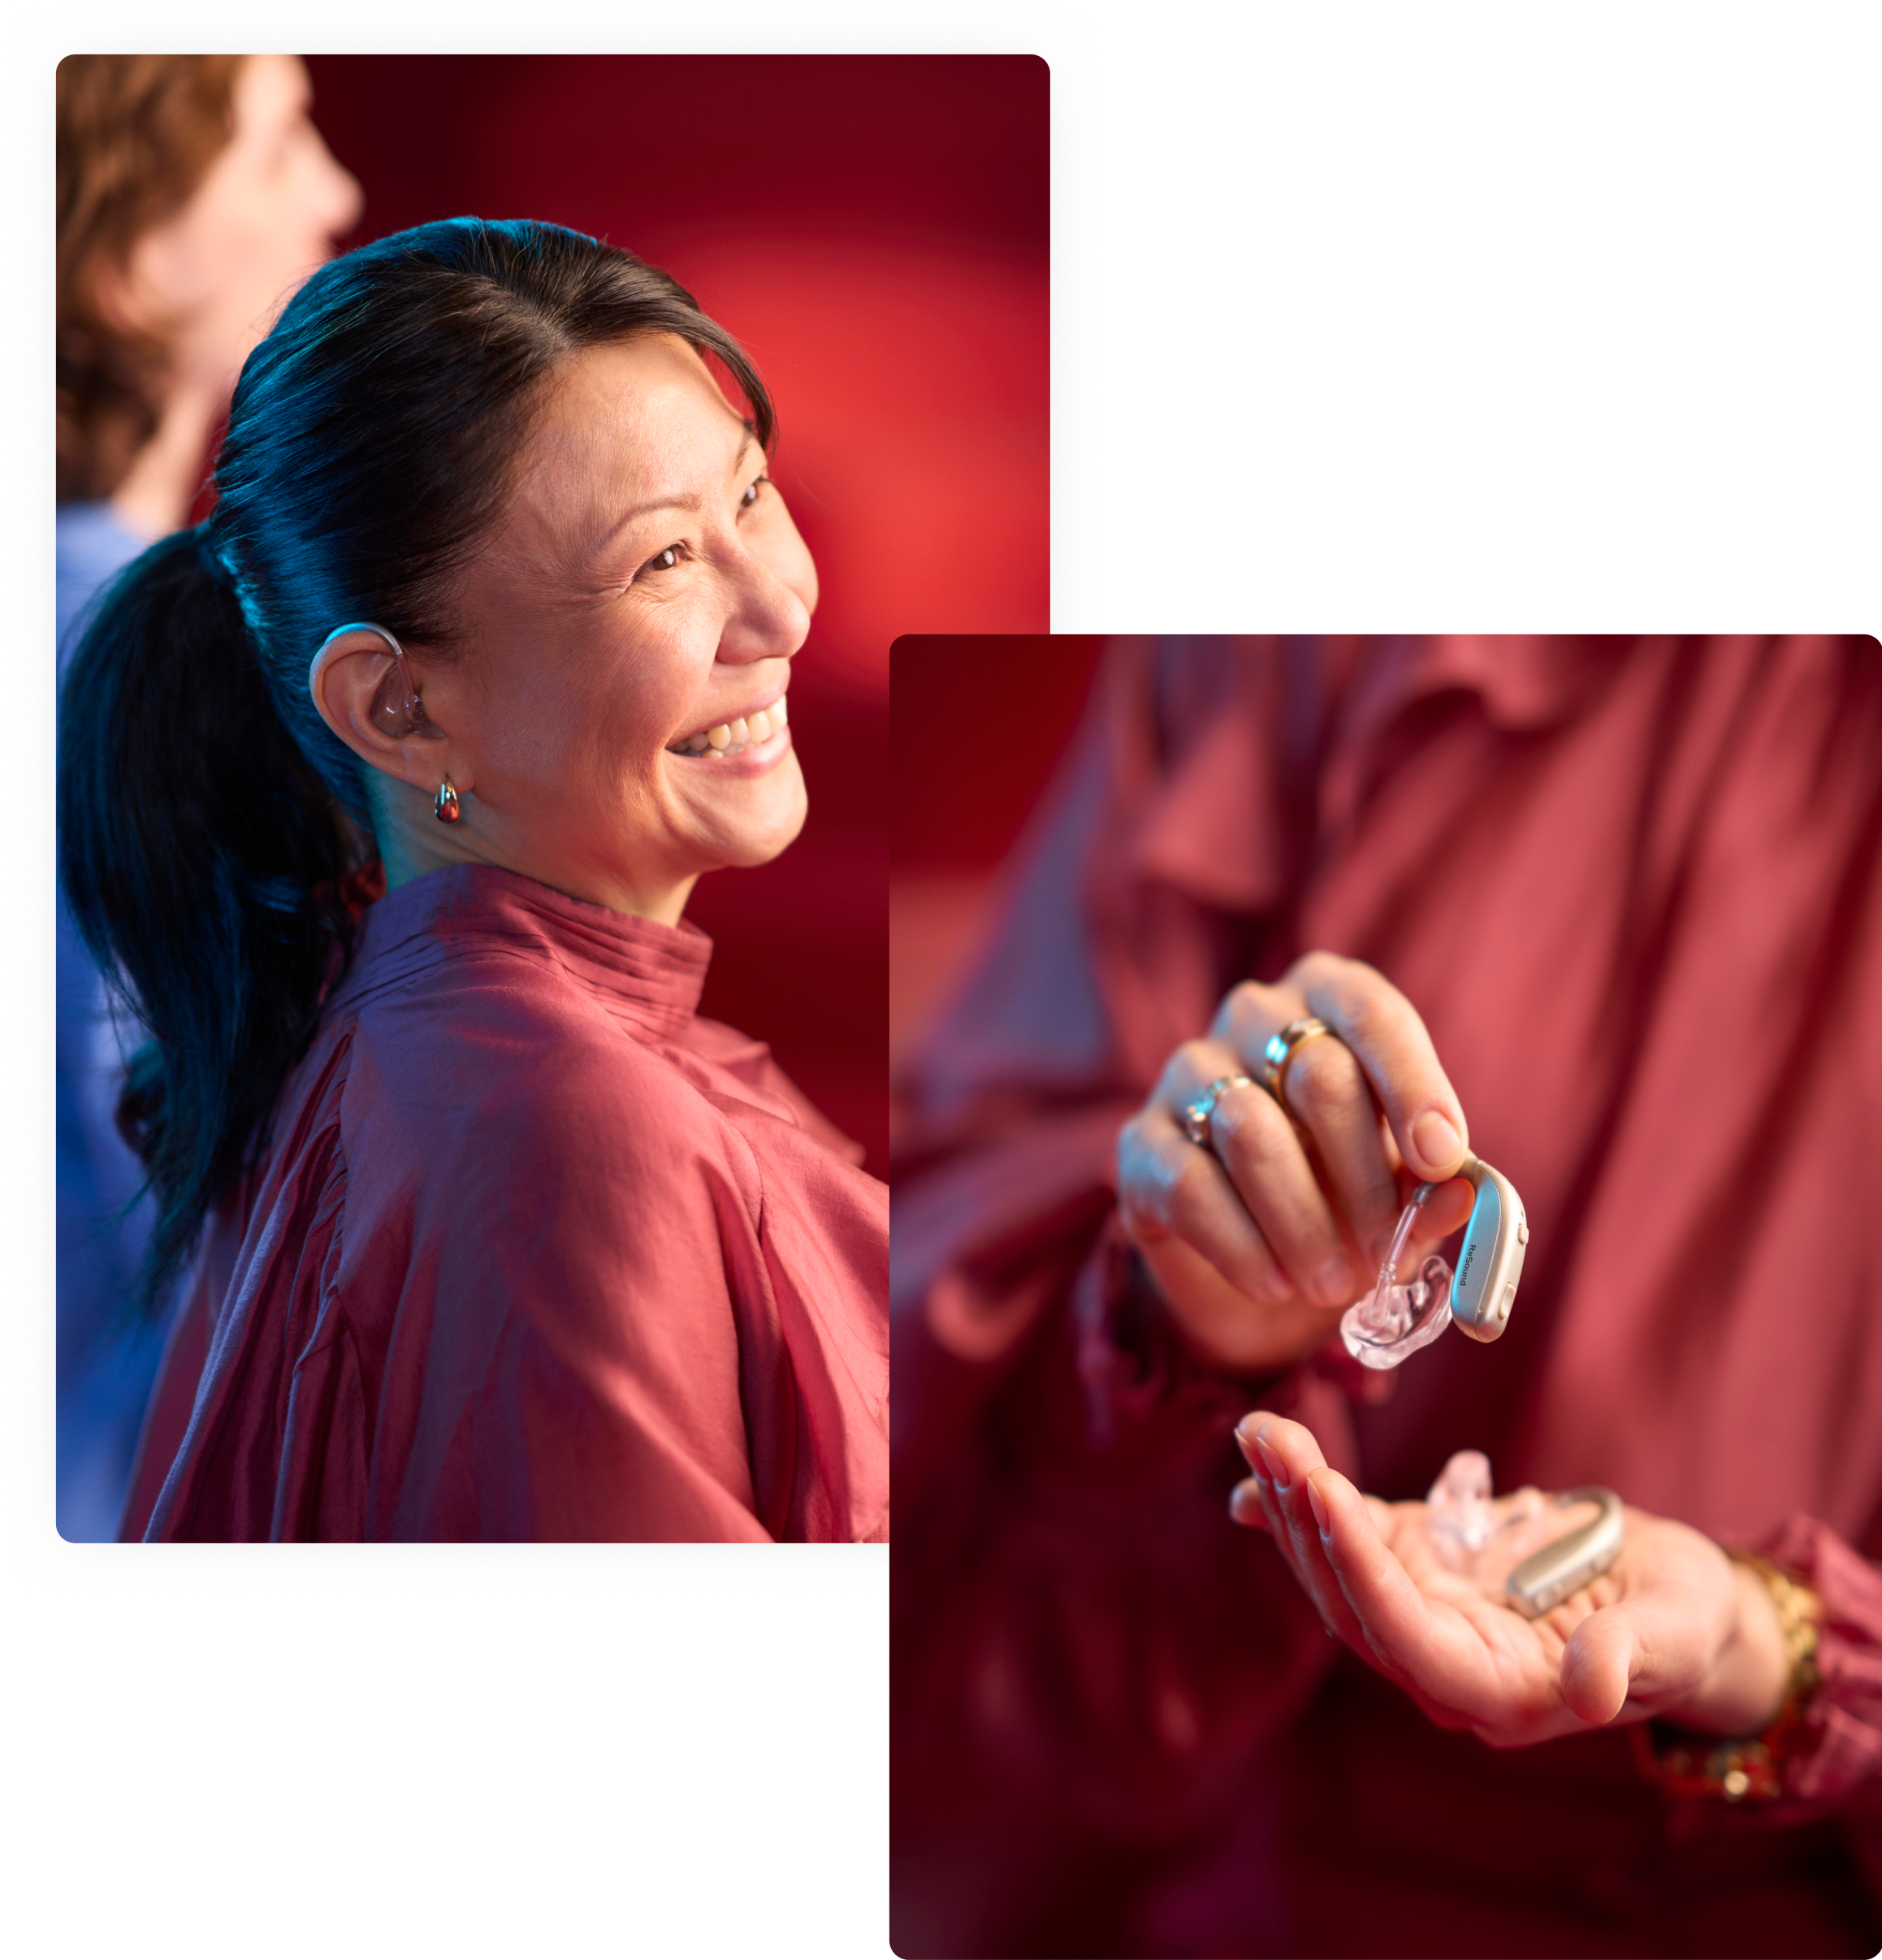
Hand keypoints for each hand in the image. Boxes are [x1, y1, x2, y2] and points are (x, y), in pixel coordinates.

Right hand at [1115, 952, 1475, 1371]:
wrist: (1257, 1263)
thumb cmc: (1345, 1197)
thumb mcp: (1403, 1193)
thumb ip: (1432, 1188)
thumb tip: (1462, 1193)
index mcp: (1327, 1000)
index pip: (1371, 1015)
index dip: (1413, 1086)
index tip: (1442, 1160)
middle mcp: (1252, 1018)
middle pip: (1318, 1076)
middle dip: (1365, 1179)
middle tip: (1385, 1252)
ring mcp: (1186, 1074)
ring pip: (1251, 1131)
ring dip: (1305, 1223)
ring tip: (1331, 1283)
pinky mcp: (1141, 1143)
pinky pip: (1191, 1187)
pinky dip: (1245, 1248)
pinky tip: (1274, 1283)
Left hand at [1230, 1414, 1792, 1745]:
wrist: (1673, 1600)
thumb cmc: (1684, 1619)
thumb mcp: (1677, 1630)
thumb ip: (1632, 1656)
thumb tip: (1592, 1689)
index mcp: (1500, 1691)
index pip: (1406, 1639)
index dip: (1360, 1571)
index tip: (1325, 1494)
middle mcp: (1443, 1663)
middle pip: (1351, 1600)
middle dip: (1306, 1517)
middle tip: (1272, 1436)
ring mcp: (1423, 1614)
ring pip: (1336, 1566)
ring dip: (1291, 1497)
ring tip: (1260, 1427)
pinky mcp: (1417, 1568)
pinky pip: (1349, 1539)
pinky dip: (1297, 1506)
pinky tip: (1254, 1466)